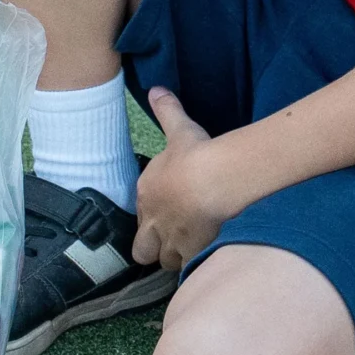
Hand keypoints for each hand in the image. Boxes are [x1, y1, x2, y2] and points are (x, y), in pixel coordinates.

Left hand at [131, 88, 240, 271]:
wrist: (213, 179)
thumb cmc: (194, 153)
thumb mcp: (179, 129)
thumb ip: (167, 111)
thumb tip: (157, 89)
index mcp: (145, 193)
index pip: (142, 211)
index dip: (154, 212)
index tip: (169, 208)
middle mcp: (152, 221)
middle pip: (142, 248)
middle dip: (152, 247)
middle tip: (170, 240)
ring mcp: (169, 240)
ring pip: (164, 260)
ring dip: (173, 257)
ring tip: (189, 250)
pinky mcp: (189, 252)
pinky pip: (187, 266)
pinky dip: (194, 264)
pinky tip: (205, 258)